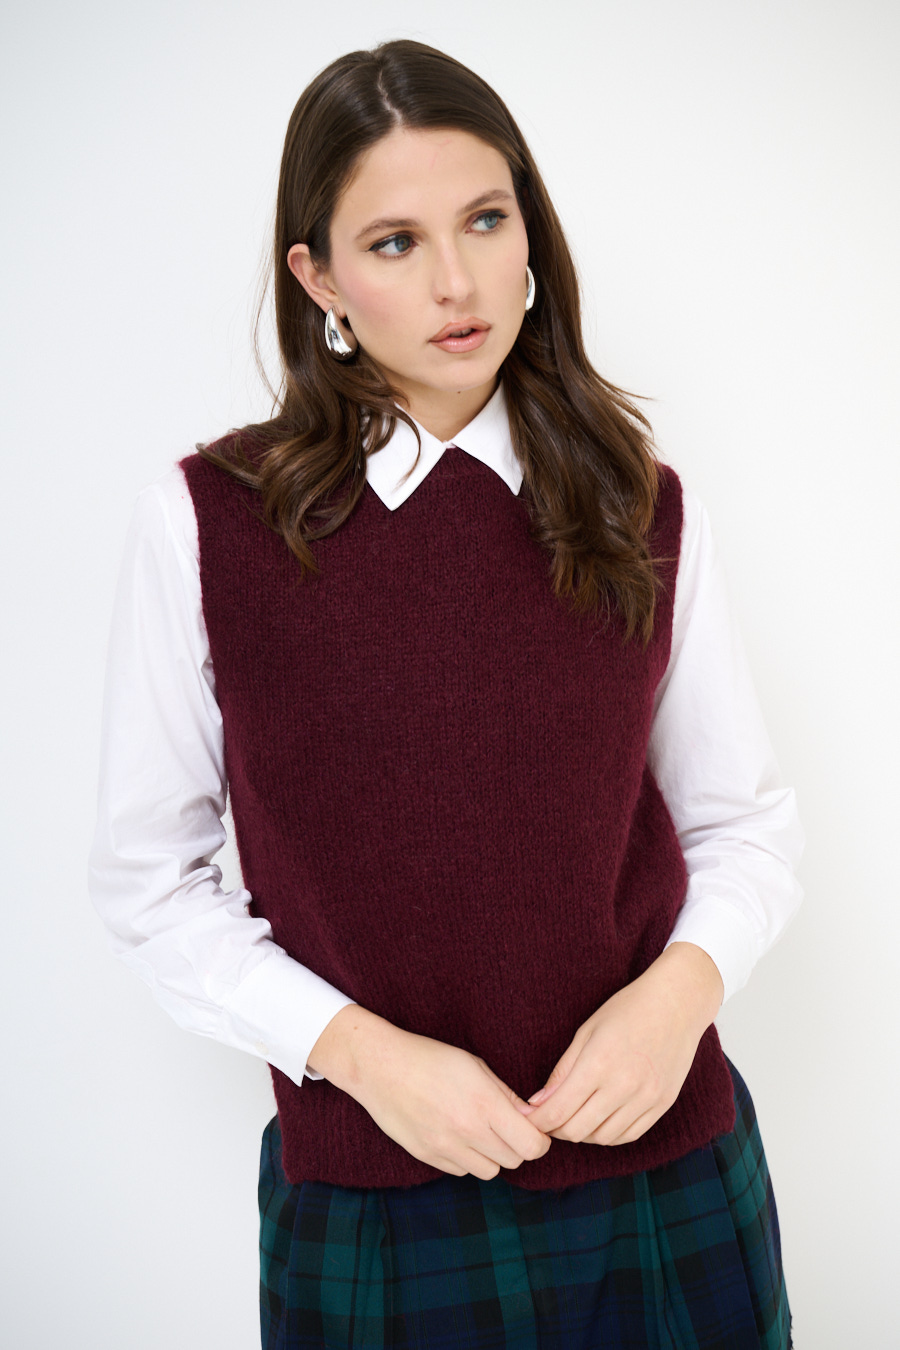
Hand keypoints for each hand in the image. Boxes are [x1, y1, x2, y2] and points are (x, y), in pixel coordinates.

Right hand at [308, 1005, 551, 1179]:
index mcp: (484, 1104)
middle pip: (514, 1160)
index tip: (535, 1129)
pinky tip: (456, 1134)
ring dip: (492, 1155)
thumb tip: (532, 1117)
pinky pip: (461, 1170)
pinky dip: (466, 1158)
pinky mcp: (427, 1156)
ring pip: (489, 1171)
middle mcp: (467, 1131)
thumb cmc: (430, 1058)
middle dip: (517, 1145)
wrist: (380, 1067)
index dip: (540, 1140)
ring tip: (481, 1130)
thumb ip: (505, 1095)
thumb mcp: (474, 1065)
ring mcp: (445, 1147)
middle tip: (508, 1126)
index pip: (531, 1145)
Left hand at [518, 943, 723, 1146]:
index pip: (558, 1111)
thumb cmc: (627, 1009)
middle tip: (547, 1118)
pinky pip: (629, 1135)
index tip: (527, 1119)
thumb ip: (563, 1070)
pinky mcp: (662, 1104)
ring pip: (603, 1138)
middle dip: (555, 1129)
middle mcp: (623, 1086)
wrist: (677, 1002)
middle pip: (577, 1130)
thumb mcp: (587, 1031)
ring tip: (573, 1117)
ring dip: (582, 1134)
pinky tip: (599, 1120)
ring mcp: (646, 1098)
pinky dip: (609, 1134)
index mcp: (599, 1063)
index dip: (537, 1121)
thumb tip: (538, 1102)